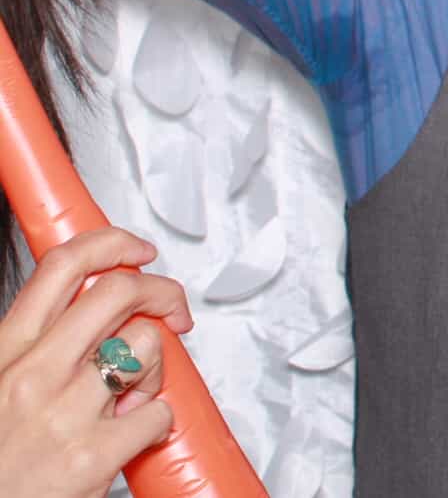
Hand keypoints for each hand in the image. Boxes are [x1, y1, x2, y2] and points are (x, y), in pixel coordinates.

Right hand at [0, 227, 193, 497]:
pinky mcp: (93, 456)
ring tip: (133, 395)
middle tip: (171, 310)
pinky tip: (132, 436)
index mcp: (6, 354)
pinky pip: (159, 412)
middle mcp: (32, 376)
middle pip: (119, 291)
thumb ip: (40, 350)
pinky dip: (158, 422)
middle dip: (161, 291)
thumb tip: (95, 322)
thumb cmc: (0, 462)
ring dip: (155, 367)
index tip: (137, 251)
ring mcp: (63, 414)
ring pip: (146, 346)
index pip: (60, 268)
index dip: (111, 244)